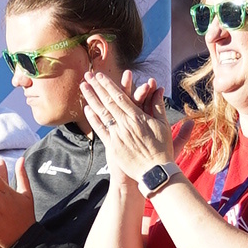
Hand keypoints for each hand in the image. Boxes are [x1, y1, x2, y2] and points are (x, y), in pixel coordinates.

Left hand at [82, 68, 177, 187]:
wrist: (155, 172)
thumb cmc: (162, 149)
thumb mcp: (163, 125)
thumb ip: (158, 106)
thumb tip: (158, 89)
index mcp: (138, 117)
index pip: (120, 97)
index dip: (109, 85)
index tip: (100, 76)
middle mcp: (126, 124)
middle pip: (108, 102)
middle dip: (97, 87)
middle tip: (87, 75)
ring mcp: (117, 135)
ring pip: (102, 113)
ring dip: (91, 98)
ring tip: (83, 86)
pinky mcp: (112, 146)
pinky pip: (100, 129)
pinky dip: (93, 118)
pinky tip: (86, 108)